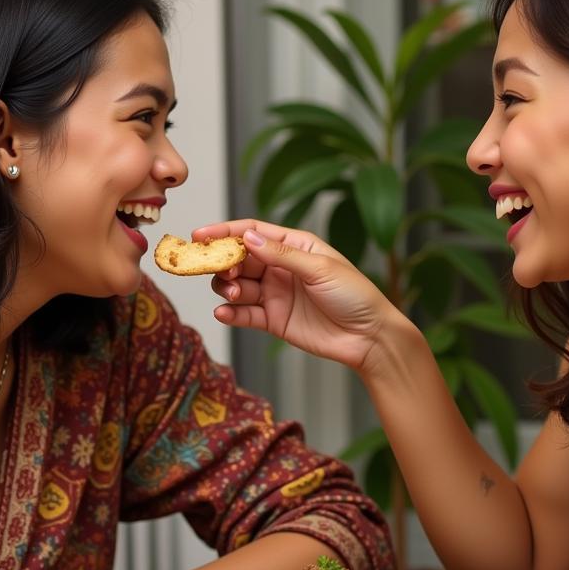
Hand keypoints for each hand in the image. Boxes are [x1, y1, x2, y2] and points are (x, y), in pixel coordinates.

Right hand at [193, 219, 404, 371]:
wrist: (368, 337)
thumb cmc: (355, 295)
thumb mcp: (320, 268)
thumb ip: (281, 255)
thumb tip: (248, 238)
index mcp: (294, 247)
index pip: (252, 232)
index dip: (225, 232)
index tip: (200, 235)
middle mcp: (280, 268)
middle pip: (239, 259)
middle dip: (224, 263)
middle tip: (223, 271)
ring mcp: (275, 294)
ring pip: (237, 286)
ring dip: (226, 288)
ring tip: (231, 294)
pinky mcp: (273, 320)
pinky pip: (244, 314)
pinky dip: (230, 313)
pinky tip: (224, 312)